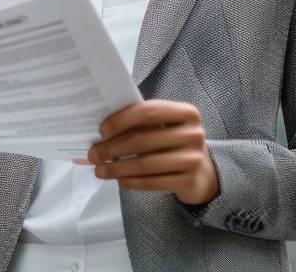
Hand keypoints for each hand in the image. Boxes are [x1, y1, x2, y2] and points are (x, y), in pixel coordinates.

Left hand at [87, 99, 218, 205]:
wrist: (202, 173)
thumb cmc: (174, 143)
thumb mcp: (165, 127)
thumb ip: (142, 123)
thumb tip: (102, 133)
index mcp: (186, 112)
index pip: (148, 112)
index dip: (121, 120)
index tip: (101, 131)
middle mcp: (193, 134)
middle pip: (142, 140)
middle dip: (112, 148)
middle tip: (93, 155)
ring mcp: (193, 159)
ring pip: (145, 164)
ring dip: (117, 168)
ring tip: (100, 171)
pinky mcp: (189, 181)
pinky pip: (152, 182)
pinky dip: (131, 182)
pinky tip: (119, 181)